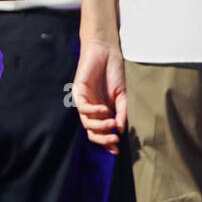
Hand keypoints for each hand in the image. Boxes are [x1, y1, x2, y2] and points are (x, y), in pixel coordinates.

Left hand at [73, 38, 127, 153]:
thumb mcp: (124, 95)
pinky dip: (94, 111)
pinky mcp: (78, 92)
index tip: (117, 150)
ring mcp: (84, 101)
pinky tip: (105, 110)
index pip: (102, 132)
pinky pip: (83, 108)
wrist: (107, 51)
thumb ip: (122, 112)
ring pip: (87, 122)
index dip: (108, 142)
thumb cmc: (115, 71)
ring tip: (112, 125)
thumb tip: (119, 129)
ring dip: (100, 126)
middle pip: (92, 131)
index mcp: (103, 111)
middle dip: (102, 139)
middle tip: (114, 141)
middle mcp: (92, 109)